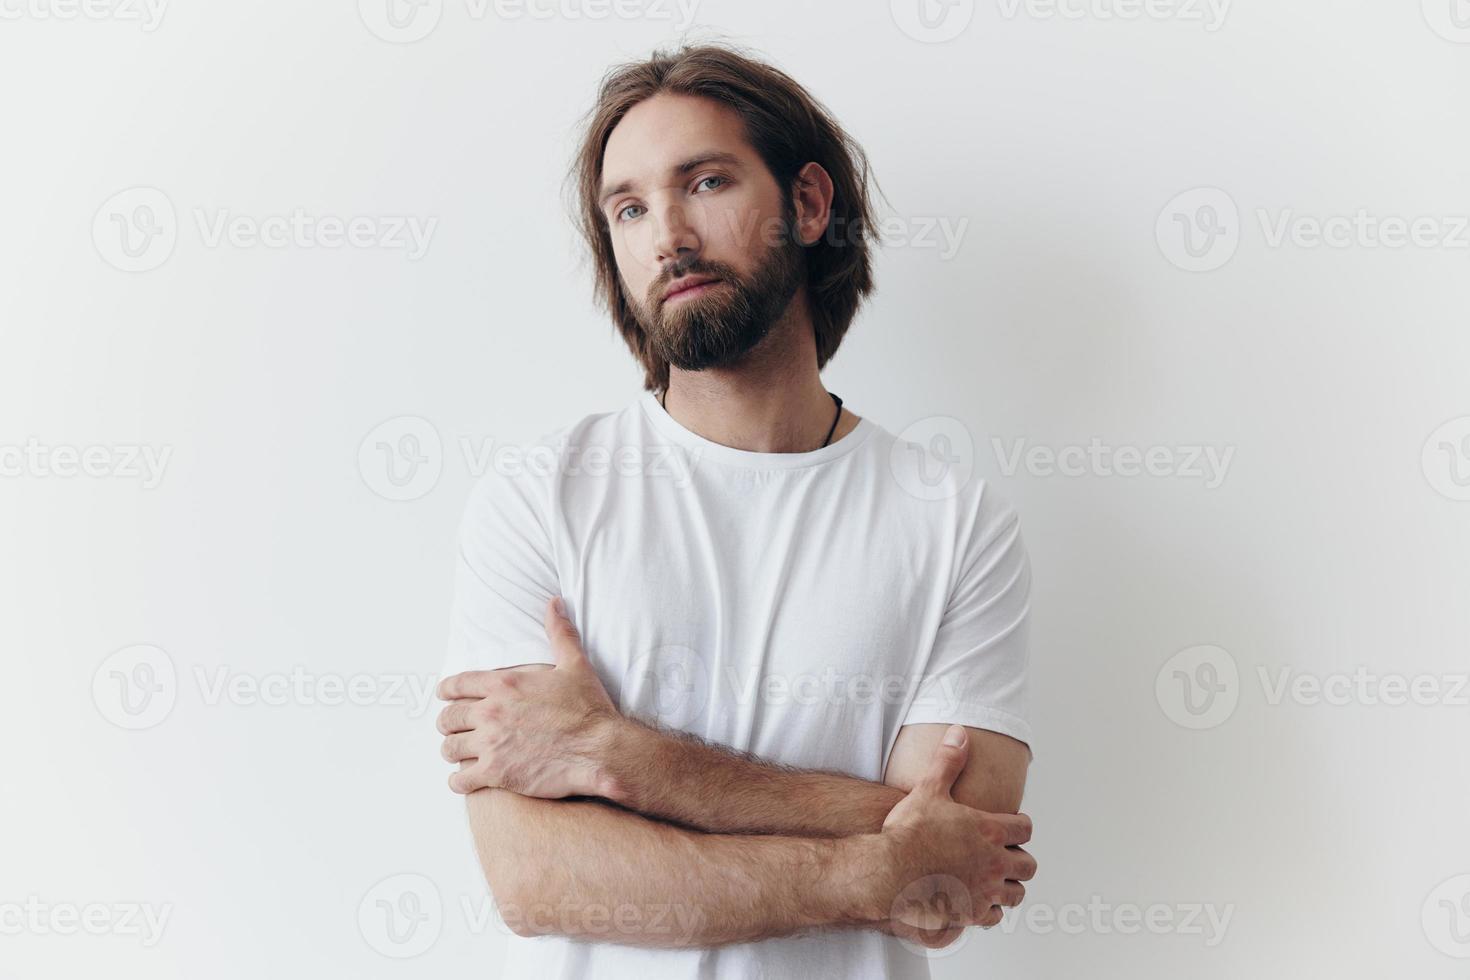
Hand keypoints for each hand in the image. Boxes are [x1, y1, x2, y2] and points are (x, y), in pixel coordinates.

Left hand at [436, 597, 622, 797]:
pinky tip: (467, 780)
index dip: (447, 691)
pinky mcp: (496, 773)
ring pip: (450, 749)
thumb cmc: (588, 708)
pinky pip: (460, 780)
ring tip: (461, 754)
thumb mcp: (574, 664)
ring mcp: (491, 744)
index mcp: (504, 684)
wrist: (599, 748)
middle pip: (448, 718)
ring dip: (453, 751)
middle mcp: (491, 712)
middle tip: (456, 729)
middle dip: (449, 724)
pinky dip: (459, 781)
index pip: (457, 684)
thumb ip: (559, 632)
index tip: (446, 697)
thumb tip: (554, 603)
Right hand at [877, 726, 1035, 941]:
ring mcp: (985, 890)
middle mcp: (994, 862)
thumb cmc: (909, 832)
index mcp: (990, 831)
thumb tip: (959, 733)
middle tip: (1009, 855)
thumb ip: (948, 761)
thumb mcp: (929, 789)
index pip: (1025, 829)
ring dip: (1011, 886)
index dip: (1021, 826)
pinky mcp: (972, 913)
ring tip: (999, 881)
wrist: (890, 872)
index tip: (1014, 826)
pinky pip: (995, 917)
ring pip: (1017, 893)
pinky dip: (991, 910)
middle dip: (1021, 859)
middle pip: (1028, 865)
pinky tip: (979, 903)